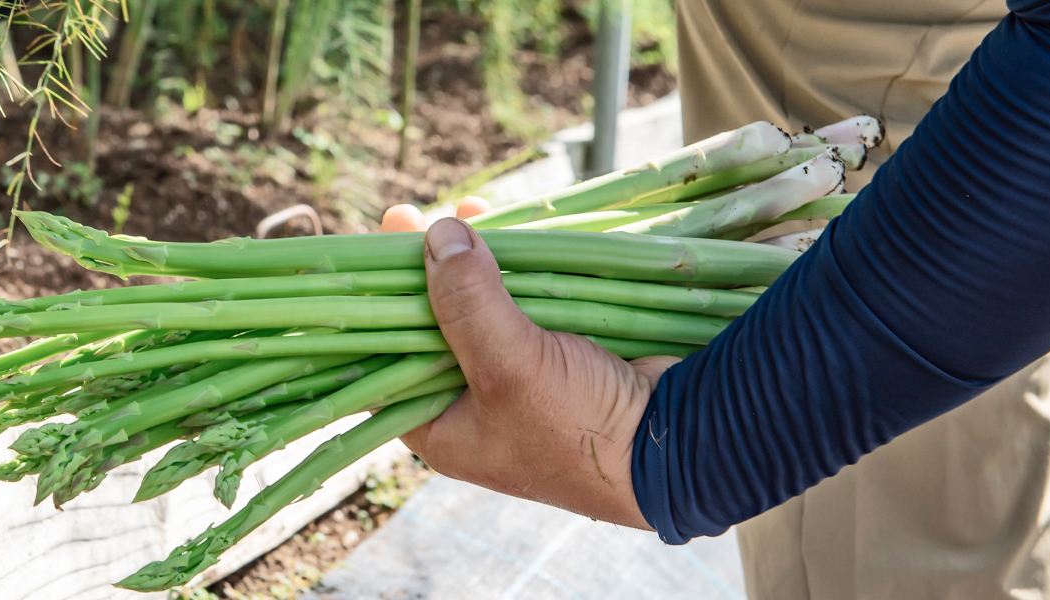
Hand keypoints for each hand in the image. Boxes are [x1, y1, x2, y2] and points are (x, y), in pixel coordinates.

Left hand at [378, 200, 670, 529]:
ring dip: (474, 259)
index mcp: (444, 428)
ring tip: (465, 210)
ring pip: (482, 305)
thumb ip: (466, 304)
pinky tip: (509, 227)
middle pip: (433, 326)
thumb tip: (437, 235)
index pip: (384, 365)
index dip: (372, 312)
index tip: (366, 259)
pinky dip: (520, 264)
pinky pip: (529, 298)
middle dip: (425, 272)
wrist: (683, 444)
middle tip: (408, 218)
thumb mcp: (509, 367)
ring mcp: (522, 373)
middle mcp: (476, 403)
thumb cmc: (580, 430)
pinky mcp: (563, 347)